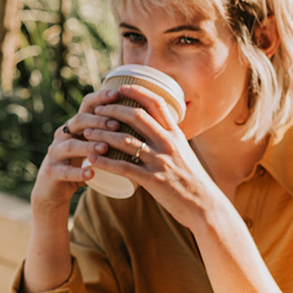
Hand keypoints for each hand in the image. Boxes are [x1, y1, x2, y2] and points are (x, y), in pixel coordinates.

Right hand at [31, 88, 122, 210]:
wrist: (53, 190)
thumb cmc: (80, 164)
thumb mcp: (92, 145)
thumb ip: (109, 134)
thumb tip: (142, 119)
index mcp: (75, 125)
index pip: (87, 105)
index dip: (100, 98)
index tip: (118, 95)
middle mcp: (63, 134)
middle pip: (78, 121)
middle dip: (98, 121)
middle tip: (116, 125)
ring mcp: (55, 153)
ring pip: (70, 145)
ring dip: (88, 146)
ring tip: (104, 148)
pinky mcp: (51, 172)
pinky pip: (65, 171)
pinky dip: (78, 173)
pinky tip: (91, 174)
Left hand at [85, 84, 217, 233]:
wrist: (205, 205)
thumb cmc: (192, 180)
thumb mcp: (184, 152)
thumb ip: (169, 140)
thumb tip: (155, 129)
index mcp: (176, 134)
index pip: (156, 103)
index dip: (137, 92)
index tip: (120, 87)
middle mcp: (168, 143)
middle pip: (137, 116)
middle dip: (113, 110)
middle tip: (97, 110)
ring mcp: (160, 161)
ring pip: (125, 141)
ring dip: (102, 135)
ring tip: (87, 133)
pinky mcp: (153, 180)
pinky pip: (123, 167)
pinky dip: (105, 162)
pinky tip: (92, 160)